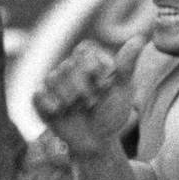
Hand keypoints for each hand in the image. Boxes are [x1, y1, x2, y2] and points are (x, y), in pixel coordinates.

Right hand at [32, 35, 145, 157]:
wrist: (97, 141)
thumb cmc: (112, 113)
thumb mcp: (123, 90)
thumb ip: (126, 65)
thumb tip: (140, 38)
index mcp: (87, 60)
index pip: (83, 51)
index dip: (94, 68)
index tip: (105, 84)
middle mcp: (68, 68)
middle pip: (68, 65)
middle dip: (84, 88)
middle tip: (93, 103)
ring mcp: (52, 84)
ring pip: (53, 78)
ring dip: (70, 98)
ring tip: (80, 109)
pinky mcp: (40, 100)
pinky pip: (39, 94)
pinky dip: (51, 103)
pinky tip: (61, 111)